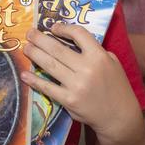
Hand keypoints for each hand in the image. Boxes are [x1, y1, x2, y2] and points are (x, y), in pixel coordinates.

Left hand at [21, 23, 140, 140]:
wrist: (119, 116)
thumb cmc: (116, 87)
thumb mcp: (113, 63)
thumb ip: (96, 51)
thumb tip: (72, 40)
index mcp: (99, 56)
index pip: (78, 34)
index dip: (63, 28)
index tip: (53, 28)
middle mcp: (87, 68)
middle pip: (57, 48)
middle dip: (40, 39)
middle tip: (30, 33)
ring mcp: (76, 85)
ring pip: (50, 65)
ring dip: (35, 54)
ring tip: (25, 47)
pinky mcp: (68, 100)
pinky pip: (47, 87)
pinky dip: (34, 80)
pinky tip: (25, 74)